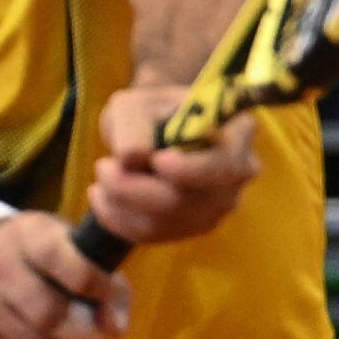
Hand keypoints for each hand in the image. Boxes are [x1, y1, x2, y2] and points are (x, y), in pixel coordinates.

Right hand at [0, 208, 123, 338]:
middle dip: (85, 329)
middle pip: (51, 316)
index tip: (110, 296)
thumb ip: (99, 276)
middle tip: (98, 328)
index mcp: (27, 235)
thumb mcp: (66, 242)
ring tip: (74, 334)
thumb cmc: (34, 250)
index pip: (73, 270)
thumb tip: (115, 327)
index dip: (100, 290)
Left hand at [83, 82, 260, 247]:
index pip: (226, 163)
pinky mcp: (192, 228)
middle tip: (102, 165)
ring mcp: (217, 206)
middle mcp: (237, 174)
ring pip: (167, 222)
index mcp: (237, 132)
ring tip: (102, 171)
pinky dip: (117, 217)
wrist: (149, 135)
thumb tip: (133, 158)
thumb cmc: (150, 113)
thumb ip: (134, 123)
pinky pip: (152, 234)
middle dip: (137, 189)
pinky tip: (101, 194)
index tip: (158, 161)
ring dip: (121, 201)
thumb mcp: (136, 103)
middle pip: (192, 201)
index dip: (192, 170)